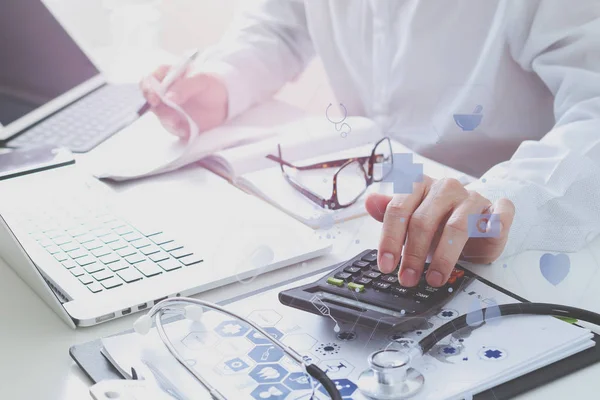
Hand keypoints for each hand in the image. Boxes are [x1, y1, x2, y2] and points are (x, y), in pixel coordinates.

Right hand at [140, 65, 228, 138]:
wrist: (226, 101)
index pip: (149, 79)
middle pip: (150, 99)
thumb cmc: (212, 84)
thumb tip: (168, 96)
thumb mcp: (201, 80)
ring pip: (160, 116)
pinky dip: (178, 130)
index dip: (147, 88)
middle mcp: (164, 92)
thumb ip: (185, 86)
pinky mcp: (177, 122)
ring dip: (168, 121)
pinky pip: (172, 128)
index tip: (154, 98)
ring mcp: (169, 108)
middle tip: (167, 112)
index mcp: (168, 76)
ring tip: (179, 123)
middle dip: (156, 108)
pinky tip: (186, 130)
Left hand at [365, 176, 514, 286]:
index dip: (390, 239)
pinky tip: (492, 232)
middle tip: (407, 278)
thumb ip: (391, 212)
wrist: (475, 218)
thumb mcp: (411, 218)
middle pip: (424, 221)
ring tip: (434, 279)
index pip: (399, 209)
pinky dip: (497, 222)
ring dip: (444, 257)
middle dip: (413, 254)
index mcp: (420, 186)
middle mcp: (445, 188)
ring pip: (457, 226)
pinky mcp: (497, 209)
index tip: (386, 266)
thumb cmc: (439, 221)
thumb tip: (370, 201)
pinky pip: (501, 213)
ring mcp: (472, 198)